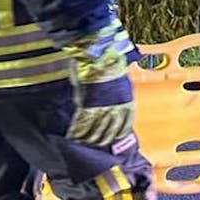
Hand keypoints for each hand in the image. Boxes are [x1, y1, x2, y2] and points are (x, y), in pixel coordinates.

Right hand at [65, 23, 137, 146]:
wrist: (99, 54)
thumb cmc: (108, 61)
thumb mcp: (118, 80)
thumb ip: (114, 95)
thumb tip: (105, 102)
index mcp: (127, 102)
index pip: (124, 124)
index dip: (118, 133)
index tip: (113, 138)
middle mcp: (117, 108)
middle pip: (110, 131)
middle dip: (102, 139)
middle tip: (95, 145)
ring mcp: (102, 109)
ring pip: (95, 130)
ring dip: (88, 139)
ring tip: (82, 143)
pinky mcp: (87, 106)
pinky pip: (82, 124)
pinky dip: (77, 132)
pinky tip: (73, 137)